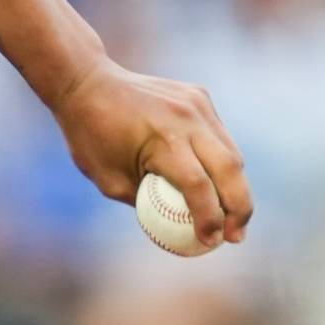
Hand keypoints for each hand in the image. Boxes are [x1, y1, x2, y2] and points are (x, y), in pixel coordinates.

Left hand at [50, 61, 252, 247]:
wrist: (85, 82)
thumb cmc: (90, 136)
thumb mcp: (109, 180)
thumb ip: (146, 203)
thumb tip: (179, 226)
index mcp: (162, 139)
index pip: (199, 186)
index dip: (210, 219)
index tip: (210, 242)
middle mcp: (186, 118)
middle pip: (230, 170)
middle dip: (240, 209)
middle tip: (235, 236)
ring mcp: (196, 103)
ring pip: (231, 153)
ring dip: (236, 187)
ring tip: (232, 217)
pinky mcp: (199, 96)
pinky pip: (218, 135)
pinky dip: (221, 161)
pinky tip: (214, 181)